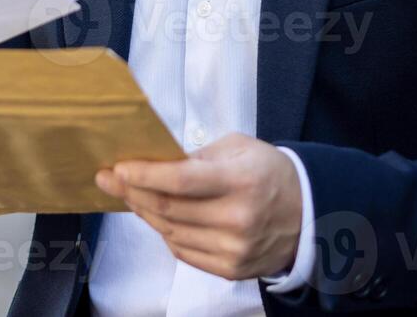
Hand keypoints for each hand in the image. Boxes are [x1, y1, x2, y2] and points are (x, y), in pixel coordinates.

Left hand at [95, 133, 302, 280]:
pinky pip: (183, 251)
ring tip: (130, 195)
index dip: (144, 175)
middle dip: (132, 192)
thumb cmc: (268, 172)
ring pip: (170, 232)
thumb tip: (153, 163)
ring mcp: (234, 249)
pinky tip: (158, 217)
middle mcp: (239, 219)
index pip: (181, 180)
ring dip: (144, 212)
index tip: (117, 168)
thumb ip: (197, 156)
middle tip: (109, 179)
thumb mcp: (239, 148)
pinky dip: (165, 233)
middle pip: (169, 209)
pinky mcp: (231, 269)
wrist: (308, 213)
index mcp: (242, 180)